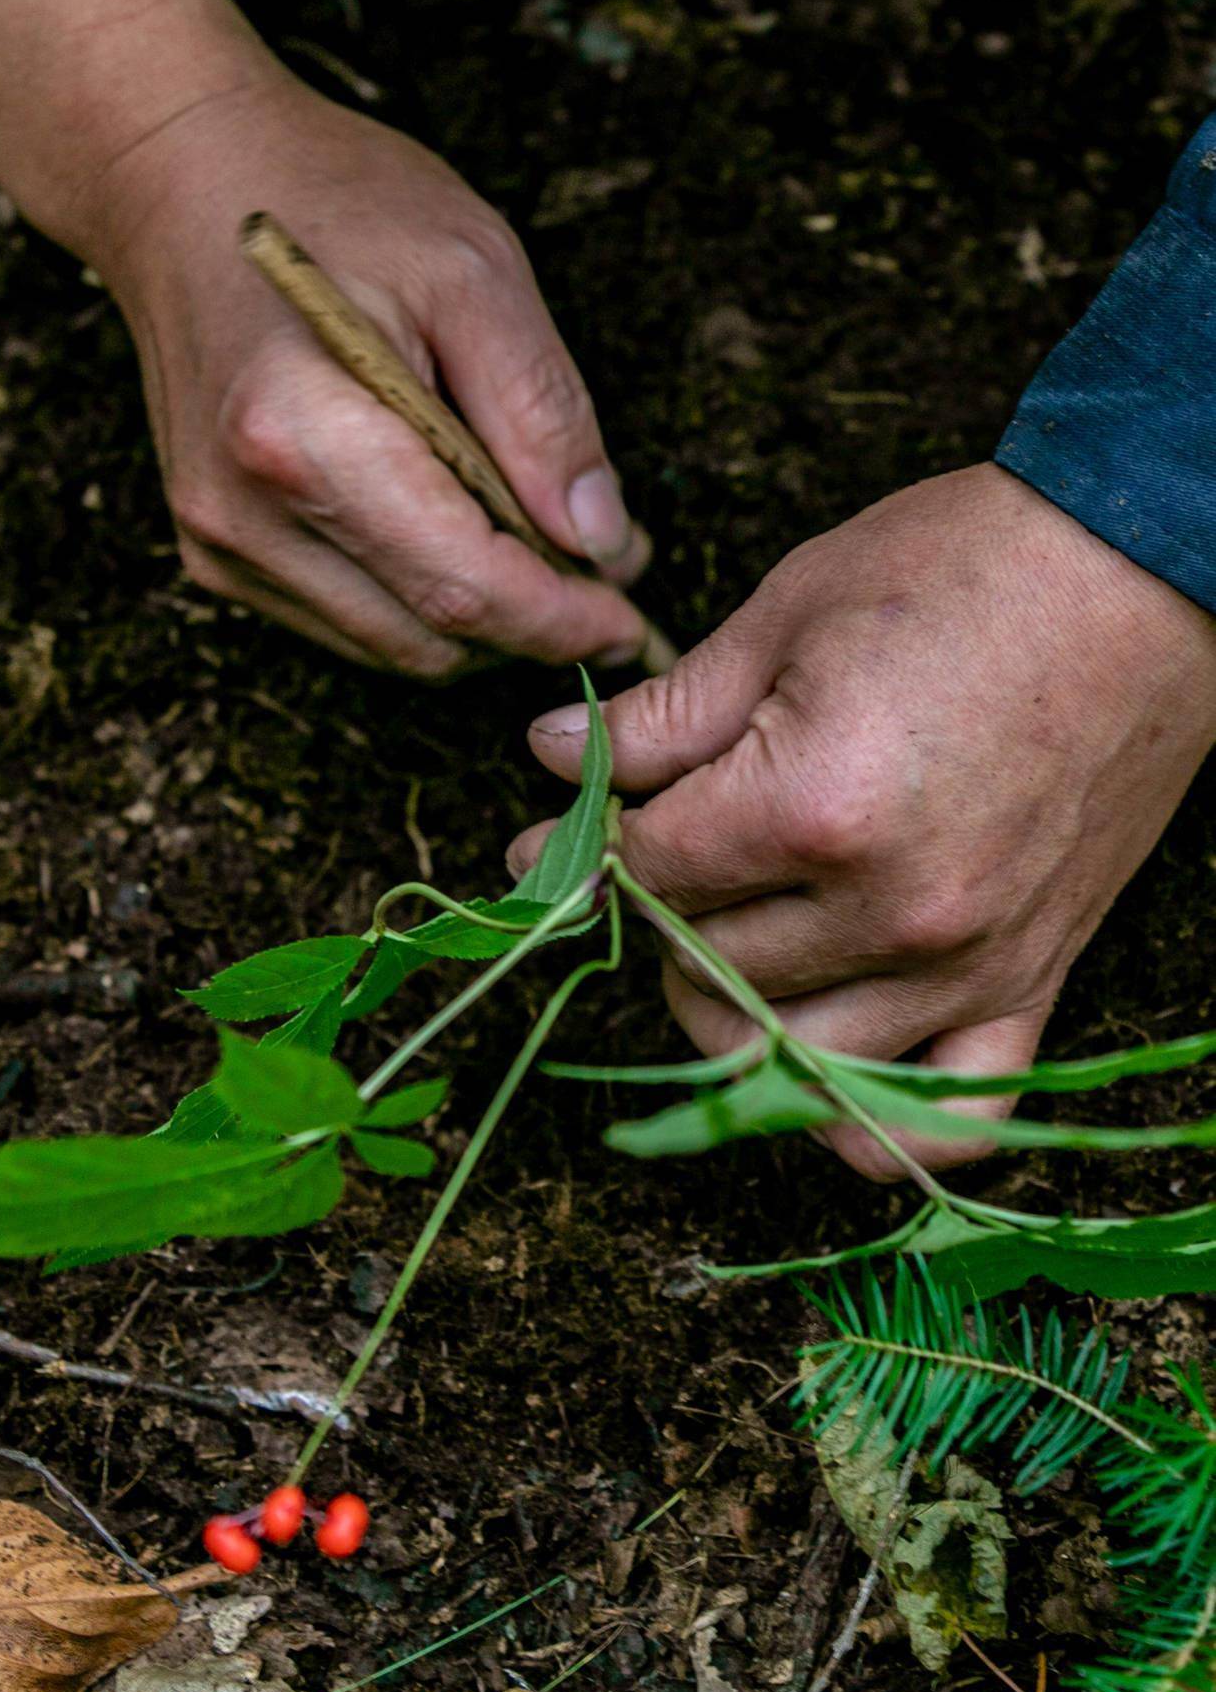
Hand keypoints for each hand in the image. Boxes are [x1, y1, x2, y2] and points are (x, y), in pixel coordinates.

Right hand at [90, 64, 648, 676]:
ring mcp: (221, 545)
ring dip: (479, 620)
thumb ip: (542, 414)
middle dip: (531, 623)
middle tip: (600, 565)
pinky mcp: (217, 558)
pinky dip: (419, 602)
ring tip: (532, 539)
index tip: (632, 618)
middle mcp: (246, 513)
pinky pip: (350, 625)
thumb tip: (602, 541)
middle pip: (431, 638)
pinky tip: (449, 528)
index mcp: (301, 436)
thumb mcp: (474, 270)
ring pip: (394, 648)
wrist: (179, 182)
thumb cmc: (332, 202)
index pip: (461, 587)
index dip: (562, 622)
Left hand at [510, 465, 1215, 1174]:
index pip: (649, 874)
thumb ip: (662, 716)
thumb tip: (551, 757)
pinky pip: (949, 1121)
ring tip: (723, 937)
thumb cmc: (965, 571)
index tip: (559, 830)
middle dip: (654, 912)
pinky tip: (823, 1063)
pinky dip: (872, 1120)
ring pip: (787, 1056)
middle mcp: (887, 912)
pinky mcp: (1033, 984)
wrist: (1140, 571)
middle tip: (654, 860)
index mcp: (812, 808)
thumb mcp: (786, 616)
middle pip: (702, 968)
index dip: (585, 848)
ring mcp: (966, 965)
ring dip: (728, 1008)